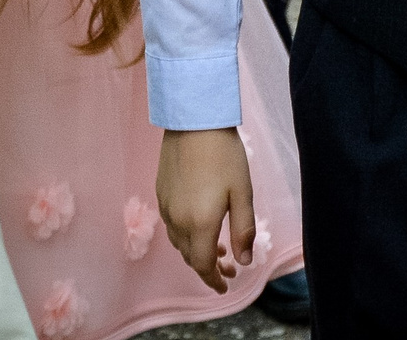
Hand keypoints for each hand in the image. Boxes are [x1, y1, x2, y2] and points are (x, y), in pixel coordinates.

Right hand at [158, 128, 255, 291]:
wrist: (194, 120)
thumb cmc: (224, 154)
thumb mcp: (242, 193)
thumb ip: (244, 230)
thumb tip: (245, 261)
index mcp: (199, 224)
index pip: (203, 265)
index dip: (214, 280)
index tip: (226, 286)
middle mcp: (177, 220)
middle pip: (189, 257)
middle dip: (208, 267)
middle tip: (230, 266)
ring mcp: (166, 206)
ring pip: (179, 242)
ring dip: (196, 251)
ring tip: (218, 247)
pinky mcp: (162, 192)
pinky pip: (172, 225)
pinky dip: (186, 235)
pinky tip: (200, 224)